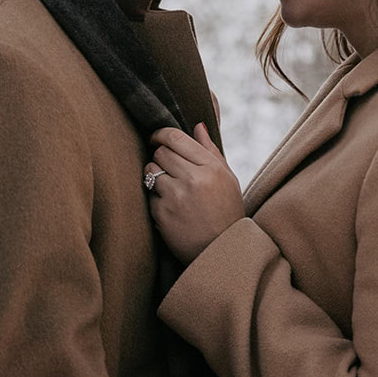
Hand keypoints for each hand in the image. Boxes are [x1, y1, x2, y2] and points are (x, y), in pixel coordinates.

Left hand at [143, 123, 243, 264]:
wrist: (221, 250)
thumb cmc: (226, 211)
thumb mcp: (228, 178)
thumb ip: (211, 150)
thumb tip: (198, 125)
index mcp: (211, 168)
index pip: (176, 138)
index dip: (161, 134)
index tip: (156, 137)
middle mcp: (193, 179)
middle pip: (160, 152)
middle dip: (160, 156)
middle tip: (167, 166)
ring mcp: (176, 197)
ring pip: (150, 171)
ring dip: (155, 175)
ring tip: (168, 186)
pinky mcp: (162, 214)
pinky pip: (149, 195)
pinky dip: (156, 198)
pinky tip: (170, 207)